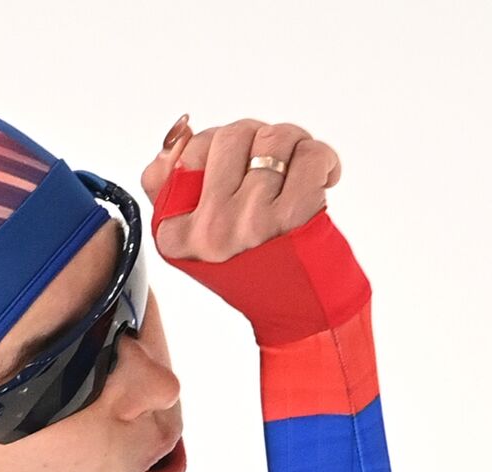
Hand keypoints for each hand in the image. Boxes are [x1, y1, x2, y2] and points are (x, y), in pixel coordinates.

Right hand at [137, 115, 365, 347]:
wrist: (298, 316)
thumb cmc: (251, 271)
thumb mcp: (194, 240)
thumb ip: (170, 188)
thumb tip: (178, 134)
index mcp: (175, 232)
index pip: (186, 154)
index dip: (217, 145)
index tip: (236, 163)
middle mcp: (208, 227)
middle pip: (230, 135)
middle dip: (260, 137)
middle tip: (274, 161)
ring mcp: (249, 220)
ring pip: (273, 139)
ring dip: (294, 143)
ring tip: (298, 168)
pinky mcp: (291, 217)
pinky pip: (308, 155)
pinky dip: (321, 158)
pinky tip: (322, 178)